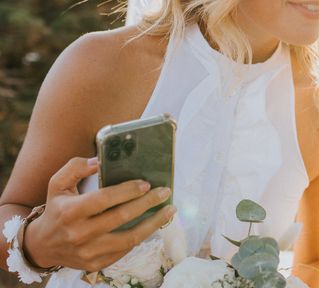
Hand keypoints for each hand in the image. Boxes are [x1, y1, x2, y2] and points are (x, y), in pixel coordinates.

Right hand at [23, 157, 175, 272]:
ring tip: (169, 210)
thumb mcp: (57, 184)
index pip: (104, 199)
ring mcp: (88, 251)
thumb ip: (76, 167)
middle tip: (164, 192)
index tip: (146, 184)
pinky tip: (154, 224)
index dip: (127, 191)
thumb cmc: (56, 209)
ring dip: (154, 223)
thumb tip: (99, 161)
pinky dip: (142, 236)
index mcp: (70, 211)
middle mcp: (79, 233)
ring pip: (130, 238)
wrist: (42, 245)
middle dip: (147, 203)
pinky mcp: (96, 264)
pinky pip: (125, 250)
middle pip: (121, 217)